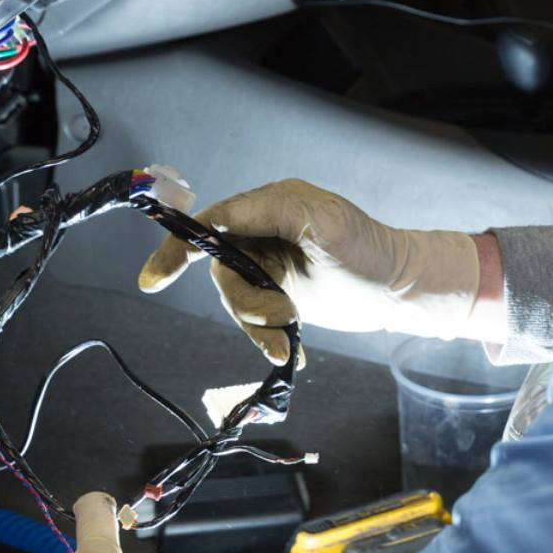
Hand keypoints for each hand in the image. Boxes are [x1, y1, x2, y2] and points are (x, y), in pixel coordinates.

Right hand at [138, 179, 480, 362]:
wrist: (397, 291)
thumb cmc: (366, 252)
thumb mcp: (323, 223)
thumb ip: (269, 211)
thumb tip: (220, 217)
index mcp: (272, 203)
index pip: (213, 221)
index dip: (180, 247)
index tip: (155, 279)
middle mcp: (264, 229)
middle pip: (221, 268)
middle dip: (245, 301)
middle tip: (279, 319)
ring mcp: (269, 262)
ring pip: (235, 297)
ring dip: (259, 323)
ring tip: (289, 336)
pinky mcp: (277, 292)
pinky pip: (253, 317)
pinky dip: (266, 336)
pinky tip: (287, 348)